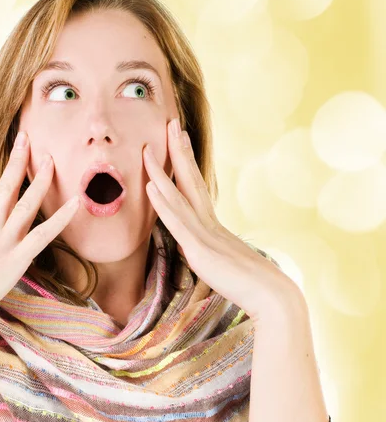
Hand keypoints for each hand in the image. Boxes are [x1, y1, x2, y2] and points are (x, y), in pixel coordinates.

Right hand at [0, 131, 80, 330]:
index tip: (13, 154)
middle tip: (28, 139)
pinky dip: (61, 218)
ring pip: (26, 205)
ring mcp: (2, 243)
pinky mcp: (14, 260)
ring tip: (52, 160)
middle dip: (18, 162)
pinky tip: (76, 203)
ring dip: (40, 181)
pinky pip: (42, 235)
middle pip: (6, 189)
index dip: (6, 174)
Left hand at [142, 118, 303, 321]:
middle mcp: (208, 222)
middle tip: (171, 123)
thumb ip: (209, 251)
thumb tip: (197, 247)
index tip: (179, 138)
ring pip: (178, 196)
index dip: (185, 161)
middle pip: (190, 179)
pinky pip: (177, 222)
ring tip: (148, 147)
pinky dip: (163, 203)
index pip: (196, 186)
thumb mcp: (224, 263)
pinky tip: (151, 186)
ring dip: (162, 170)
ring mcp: (204, 233)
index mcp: (212, 225)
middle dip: (177, 151)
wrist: (273, 298)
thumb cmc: (251, 284)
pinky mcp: (200, 250)